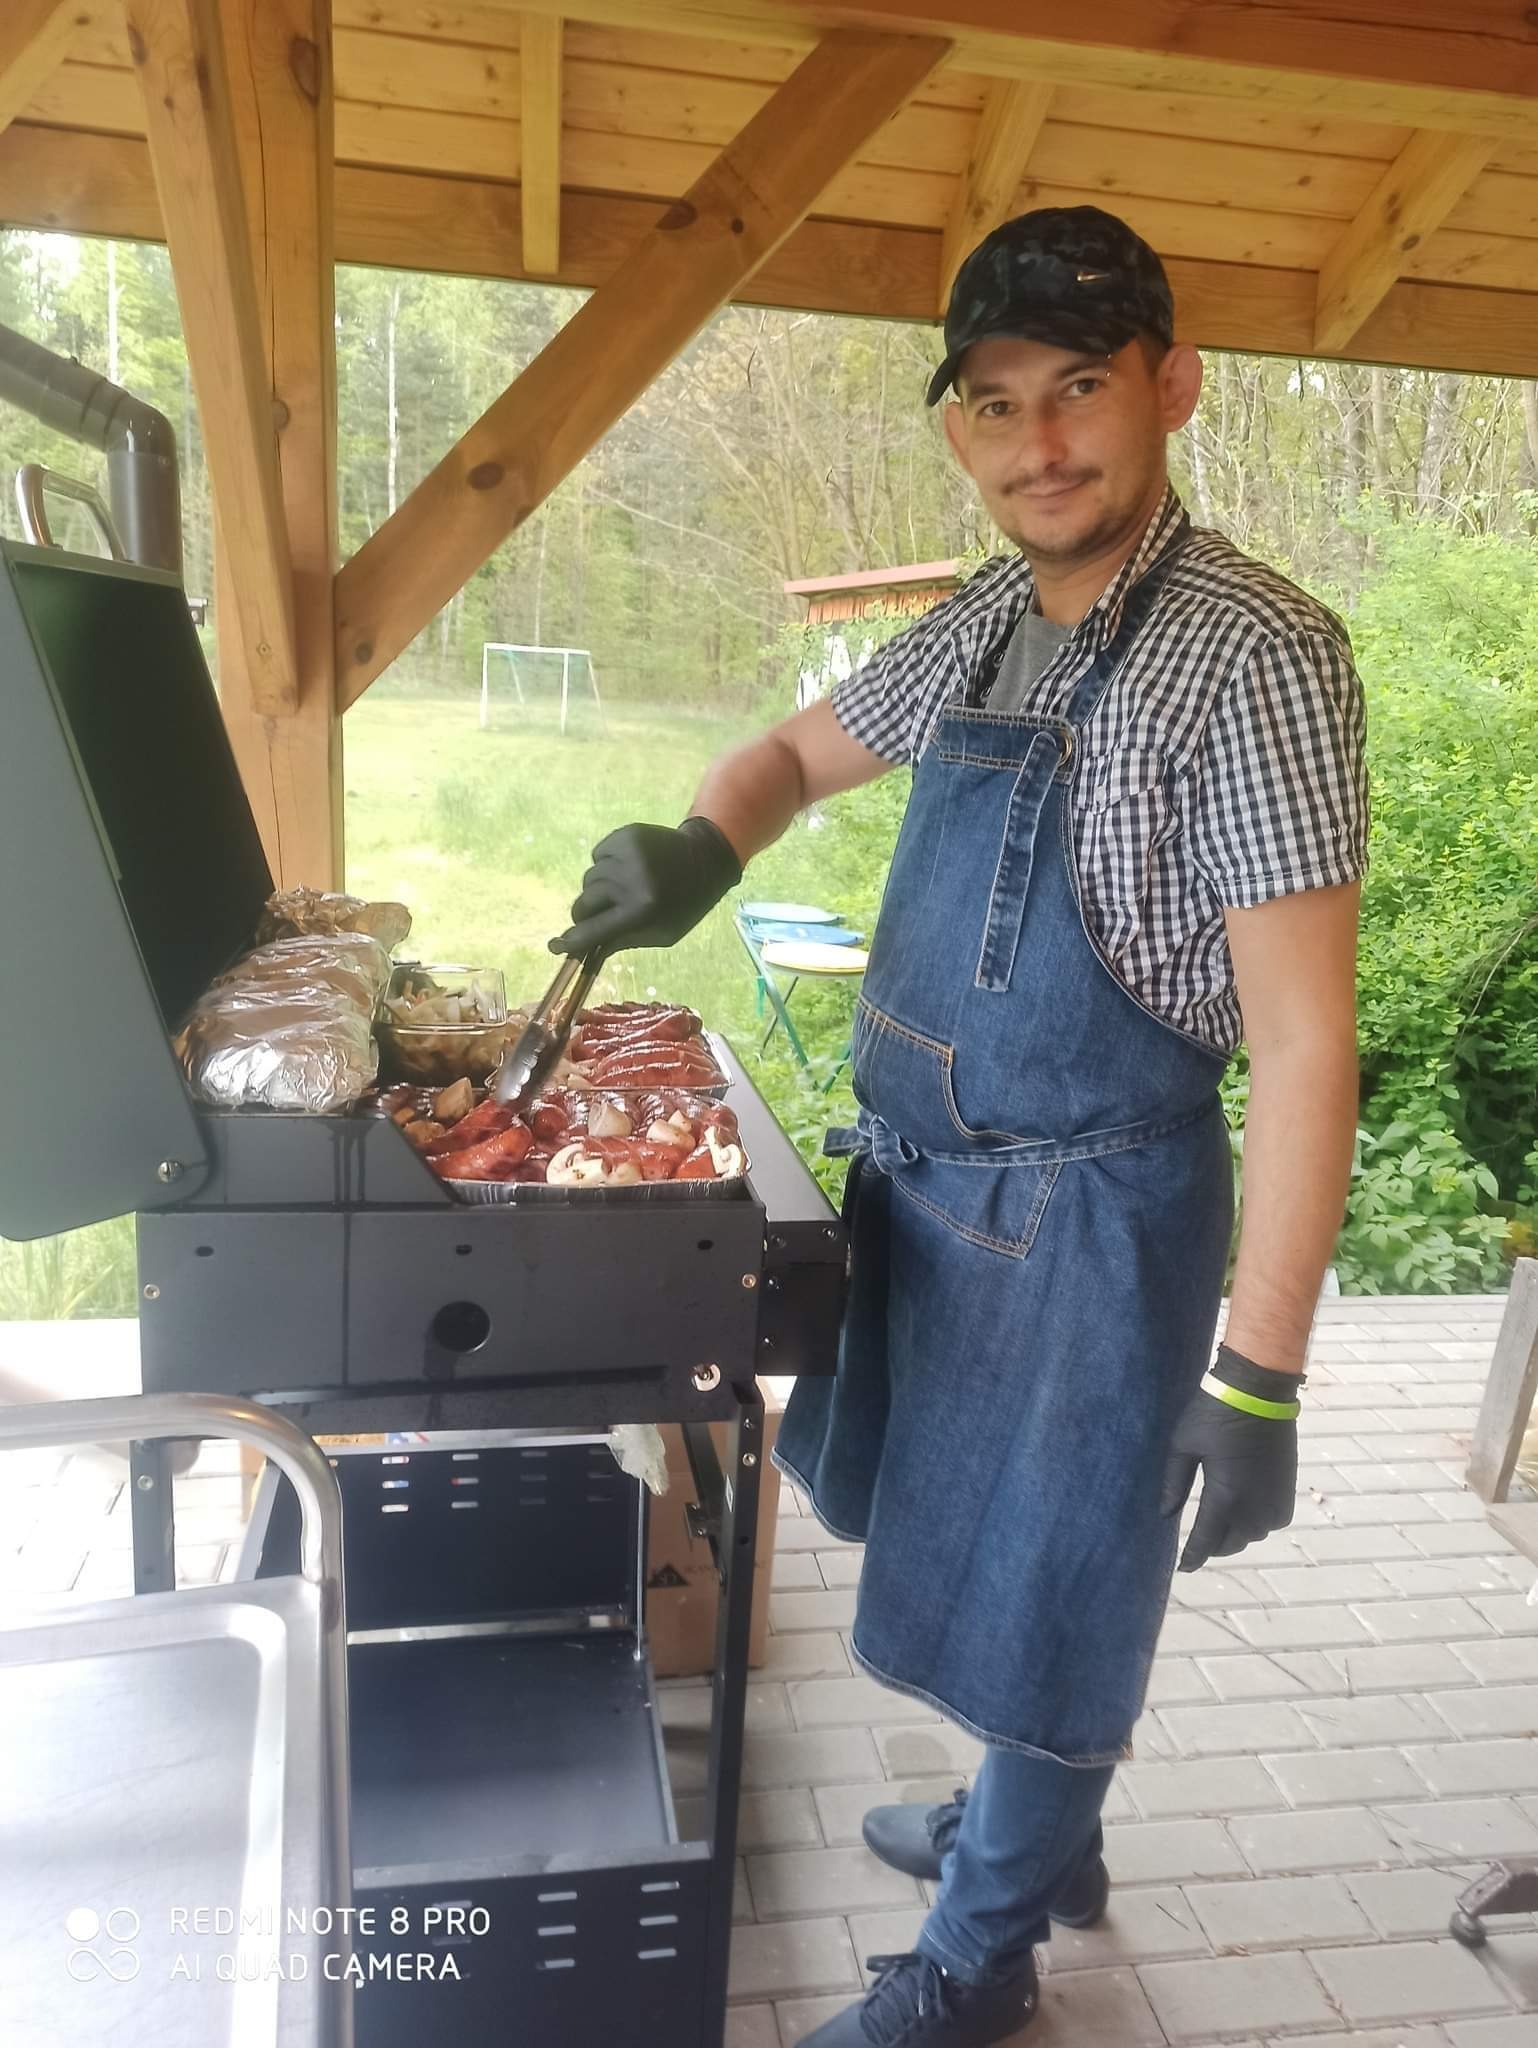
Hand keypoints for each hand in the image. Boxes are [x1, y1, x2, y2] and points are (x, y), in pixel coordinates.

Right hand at [551, 817, 741, 956]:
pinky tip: (627, 867)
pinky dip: (605, 864)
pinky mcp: (625, 835)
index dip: (572, 941)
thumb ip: (622, 940)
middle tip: (595, 916)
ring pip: (589, 879)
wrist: (706, 857)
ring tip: (624, 887)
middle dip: (584, 914)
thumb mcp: (661, 933)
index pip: (595, 930)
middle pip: (584, 903)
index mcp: (642, 910)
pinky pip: (597, 855)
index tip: (556, 946)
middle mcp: (631, 881)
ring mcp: (627, 854)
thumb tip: (583, 950)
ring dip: (599, 888)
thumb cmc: (684, 904)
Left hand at [1160, 1350, 1300, 1571]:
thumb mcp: (1183, 1446)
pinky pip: (1272, 1523)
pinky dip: (1256, 1524)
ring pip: (1253, 1535)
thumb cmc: (1213, 1414)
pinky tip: (1243, 1513)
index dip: (1193, 1557)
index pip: (1207, 1541)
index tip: (1182, 1567)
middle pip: (1232, 1544)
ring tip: (1218, 1526)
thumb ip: (1174, 1484)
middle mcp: (1254, 1507)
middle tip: (1198, 1544)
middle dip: (1214, 1547)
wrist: (1258, 1393)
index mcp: (1225, 1497)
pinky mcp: (1288, 1490)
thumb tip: (1165, 1515)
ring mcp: (1275, 1500)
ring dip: (1235, 1535)